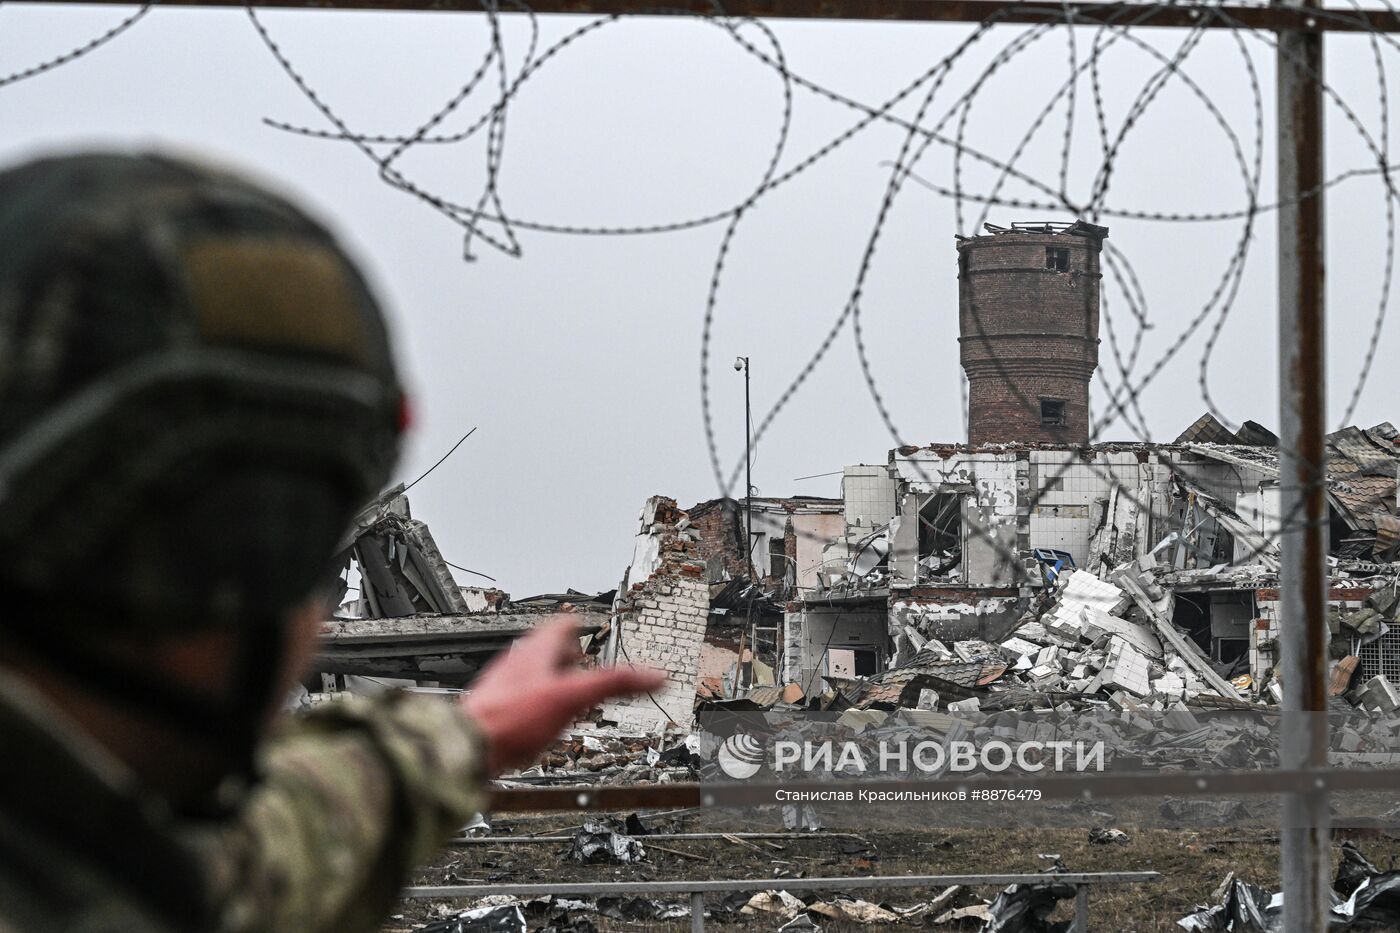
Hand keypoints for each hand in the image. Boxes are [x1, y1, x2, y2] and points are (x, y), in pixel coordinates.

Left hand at [460, 617, 665, 774]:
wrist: (468, 748)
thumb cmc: (512, 720)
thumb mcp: (573, 697)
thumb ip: (614, 684)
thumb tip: (654, 676)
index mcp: (536, 650)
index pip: (561, 625)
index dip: (580, 625)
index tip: (590, 626)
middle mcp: (518, 663)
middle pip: (548, 650)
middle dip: (570, 658)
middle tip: (586, 665)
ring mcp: (505, 687)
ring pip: (535, 674)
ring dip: (556, 682)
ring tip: (570, 696)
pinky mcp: (497, 711)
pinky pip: (523, 699)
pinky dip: (540, 704)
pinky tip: (543, 723)